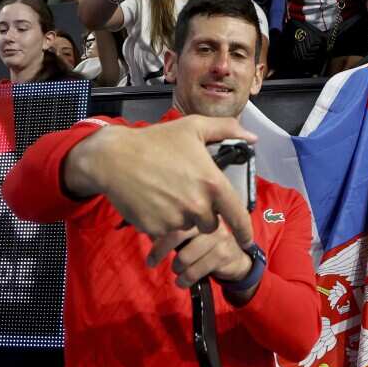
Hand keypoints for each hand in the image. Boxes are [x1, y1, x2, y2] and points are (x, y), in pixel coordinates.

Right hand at [61, 115, 258, 243]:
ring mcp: (176, 219)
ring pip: (188, 227)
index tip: (246, 240)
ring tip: (166, 194)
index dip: (244, 231)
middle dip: (203, 214)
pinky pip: (166, 231)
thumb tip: (253, 138)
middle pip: (210, 224)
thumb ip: (227, 129)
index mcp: (212, 183)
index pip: (237, 216)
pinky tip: (153, 201)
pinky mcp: (156, 229)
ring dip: (182, 217)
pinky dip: (163, 221)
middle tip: (186, 194)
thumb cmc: (156, 140)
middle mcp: (197, 205)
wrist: (114, 159)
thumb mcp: (193, 127)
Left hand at [147, 219, 253, 287]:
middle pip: (177, 234)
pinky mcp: (223, 254)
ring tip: (176, 270)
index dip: (157, 232)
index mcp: (198, 209)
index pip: (172, 217)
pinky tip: (182, 282)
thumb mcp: (189, 233)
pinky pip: (197, 270)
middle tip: (152, 261)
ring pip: (185, 256)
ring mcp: (218, 236)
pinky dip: (185, 280)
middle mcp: (209, 219)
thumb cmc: (205, 244)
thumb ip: (170, 228)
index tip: (149, 242)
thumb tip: (144, 228)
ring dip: (176, 268)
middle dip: (160, 251)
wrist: (236, 259)